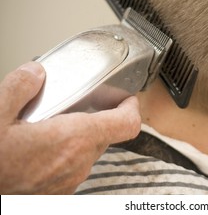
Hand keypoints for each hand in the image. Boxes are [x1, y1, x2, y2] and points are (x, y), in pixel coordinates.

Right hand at [0, 62, 140, 193]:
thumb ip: (19, 88)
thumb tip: (35, 73)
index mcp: (72, 139)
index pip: (126, 124)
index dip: (131, 107)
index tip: (125, 98)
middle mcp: (79, 162)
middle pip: (105, 133)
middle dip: (97, 116)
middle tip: (79, 103)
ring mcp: (70, 180)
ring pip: (89, 150)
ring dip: (78, 135)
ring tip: (52, 125)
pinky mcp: (58, 191)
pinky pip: (74, 165)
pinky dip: (66, 152)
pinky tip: (41, 146)